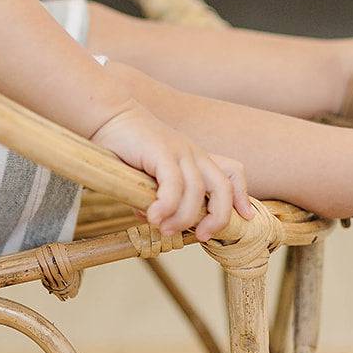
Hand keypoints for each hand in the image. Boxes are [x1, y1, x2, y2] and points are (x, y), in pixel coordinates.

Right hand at [89, 102, 253, 241]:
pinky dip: (167, 207)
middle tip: (202, 236)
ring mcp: (180, 151)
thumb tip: (154, 219)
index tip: (245, 218)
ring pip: (197, 192)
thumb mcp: (146, 176)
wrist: (106, 116)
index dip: (242, 196)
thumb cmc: (125, 147)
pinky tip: (153, 217)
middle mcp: (193, 154)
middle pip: (223, 187)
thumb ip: (154, 198)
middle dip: (219, 217)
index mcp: (195, 159)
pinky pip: (174, 185)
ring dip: (183, 218)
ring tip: (164, 229)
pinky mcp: (162, 151)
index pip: (232, 172)